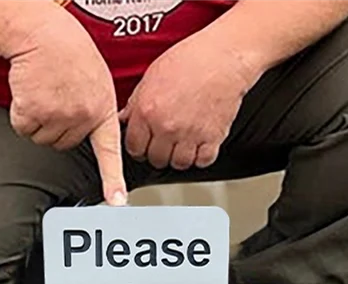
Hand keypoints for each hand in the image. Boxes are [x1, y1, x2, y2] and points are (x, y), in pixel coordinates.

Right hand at [8, 10, 125, 204]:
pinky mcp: (35, 112)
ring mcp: (60, 116)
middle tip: (57, 97)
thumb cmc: (67, 52)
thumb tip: (94, 133)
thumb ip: (97, 110)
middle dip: (56, 125)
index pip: (110, 152)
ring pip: (43, 139)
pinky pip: (24, 129)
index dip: (113, 180)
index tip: (117, 202)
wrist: (42, 32)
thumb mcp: (96, 81)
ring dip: (38, 119)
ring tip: (45, 92)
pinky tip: (30, 92)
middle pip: (63, 144)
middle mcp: (84, 116)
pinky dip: (21, 114)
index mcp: (102, 110)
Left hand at [120, 36, 253, 170]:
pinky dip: (201, 156)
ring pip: (179, 164)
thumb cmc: (190, 60)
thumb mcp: (152, 76)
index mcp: (147, 110)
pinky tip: (200, 144)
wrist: (224, 56)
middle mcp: (167, 126)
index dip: (139, 148)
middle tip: (165, 143)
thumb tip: (123, 119)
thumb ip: (136, 103)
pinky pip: (203, 161)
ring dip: (180, 157)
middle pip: (156, 159)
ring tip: (183, 144)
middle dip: (159, 153)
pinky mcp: (212, 137)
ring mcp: (190, 134)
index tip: (145, 145)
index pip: (134, 148)